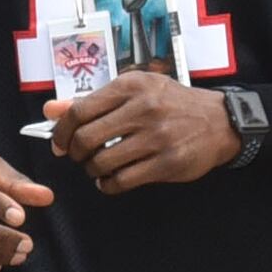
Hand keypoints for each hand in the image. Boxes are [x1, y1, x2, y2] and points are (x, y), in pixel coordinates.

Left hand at [44, 73, 239, 192]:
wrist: (220, 121)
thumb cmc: (172, 104)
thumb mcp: (135, 91)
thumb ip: (93, 100)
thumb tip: (51, 110)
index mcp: (130, 86)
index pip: (79, 110)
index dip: (62, 131)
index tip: (60, 142)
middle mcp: (143, 108)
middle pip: (86, 139)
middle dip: (75, 153)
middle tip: (80, 156)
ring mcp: (156, 137)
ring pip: (102, 162)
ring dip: (93, 170)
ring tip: (99, 167)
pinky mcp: (167, 162)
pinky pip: (123, 180)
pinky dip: (109, 185)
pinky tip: (112, 180)